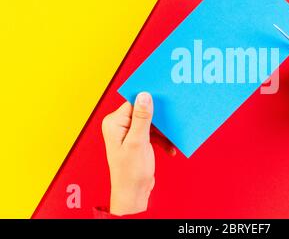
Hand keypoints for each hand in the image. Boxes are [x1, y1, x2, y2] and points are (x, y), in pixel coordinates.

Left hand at [102, 92, 175, 215]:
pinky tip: (170, 149)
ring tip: (172, 140)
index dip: (149, 102)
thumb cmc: (131, 172)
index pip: (133, 103)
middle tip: (171, 122)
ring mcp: (129, 133)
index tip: (165, 101)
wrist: (134, 194)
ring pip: (151, 123)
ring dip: (163, 132)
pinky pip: (153, 133)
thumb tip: (144, 95)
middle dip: (159, 119)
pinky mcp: (137, 140)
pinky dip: (162, 140)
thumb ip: (141, 118)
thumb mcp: (138, 142)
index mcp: (114, 123)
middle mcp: (119, 126)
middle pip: (144, 112)